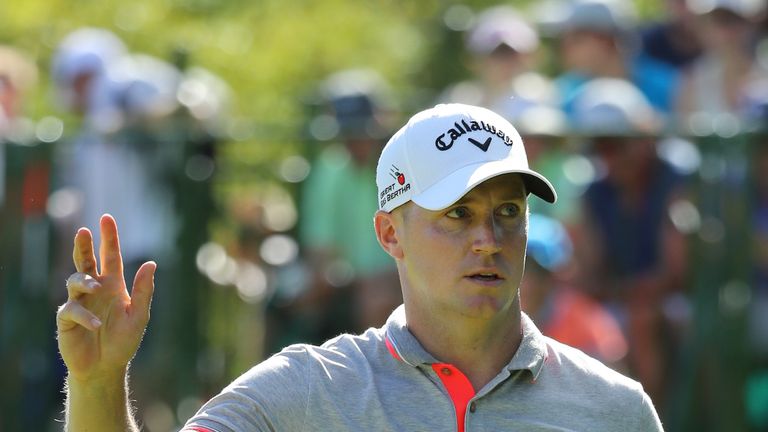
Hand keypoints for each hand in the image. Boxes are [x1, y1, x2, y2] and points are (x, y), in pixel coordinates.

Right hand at [56, 214, 155, 381]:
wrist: (106, 367)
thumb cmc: (123, 340)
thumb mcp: (139, 315)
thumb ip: (144, 290)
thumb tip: (151, 263)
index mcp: (113, 285)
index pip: (110, 256)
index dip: (109, 238)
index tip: (106, 218)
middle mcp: (95, 289)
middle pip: (86, 261)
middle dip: (84, 245)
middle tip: (83, 231)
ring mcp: (79, 302)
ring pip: (74, 280)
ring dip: (84, 280)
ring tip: (96, 287)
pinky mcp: (67, 319)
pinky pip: (72, 310)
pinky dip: (84, 315)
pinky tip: (96, 325)